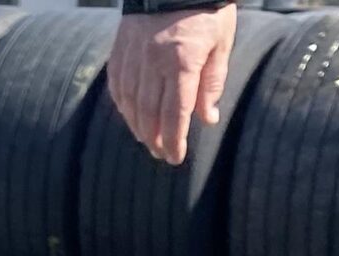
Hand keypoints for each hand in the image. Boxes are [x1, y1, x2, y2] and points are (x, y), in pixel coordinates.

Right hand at [107, 4, 240, 166]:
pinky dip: (123, 105)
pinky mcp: (121, 46)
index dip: (174, 141)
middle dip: (156, 140)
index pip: (175, 114)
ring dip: (137, 127)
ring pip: (130, 103)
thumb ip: (213, 81)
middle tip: (162, 154)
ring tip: (147, 140)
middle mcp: (153, 61)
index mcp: (181, 62)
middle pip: (150, 114)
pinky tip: (130, 115)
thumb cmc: (206, 8)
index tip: (175, 158)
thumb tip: (207, 118)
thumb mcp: (221, 41)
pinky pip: (117, 84)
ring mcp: (133, 54)